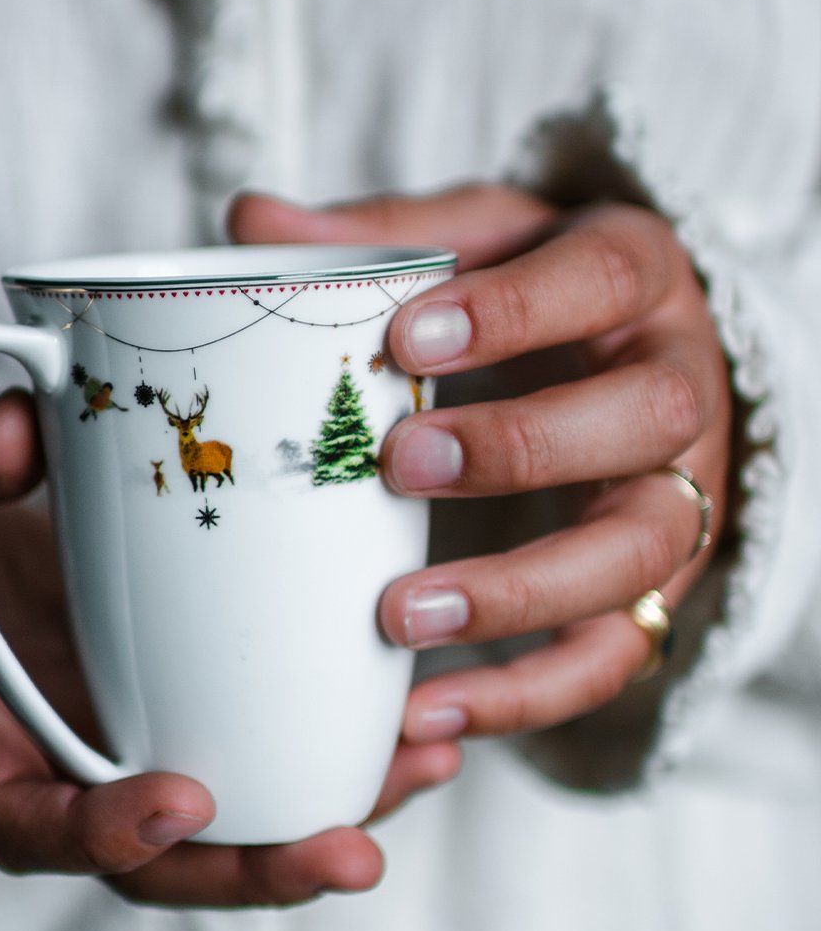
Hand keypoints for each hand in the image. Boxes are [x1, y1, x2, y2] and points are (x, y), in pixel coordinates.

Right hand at [0, 390, 439, 905]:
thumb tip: (28, 438)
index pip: (14, 816)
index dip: (94, 832)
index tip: (184, 799)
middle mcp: (42, 755)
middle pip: (144, 861)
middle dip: (248, 872)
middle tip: (350, 855)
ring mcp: (108, 740)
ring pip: (215, 825)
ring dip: (318, 820)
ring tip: (421, 771)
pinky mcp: (161, 705)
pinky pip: (244, 754)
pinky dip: (324, 754)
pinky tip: (415, 727)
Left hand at [229, 185, 730, 747]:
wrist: (615, 351)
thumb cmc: (525, 288)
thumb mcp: (467, 237)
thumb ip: (375, 236)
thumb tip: (250, 219)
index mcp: (632, 271)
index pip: (599, 276)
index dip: (513, 311)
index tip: (405, 342)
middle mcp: (678, 379)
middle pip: (648, 415)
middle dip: (524, 447)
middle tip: (400, 466)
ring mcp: (681, 489)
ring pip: (642, 551)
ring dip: (523, 592)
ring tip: (399, 616)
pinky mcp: (658, 586)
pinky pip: (616, 654)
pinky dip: (530, 693)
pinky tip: (431, 711)